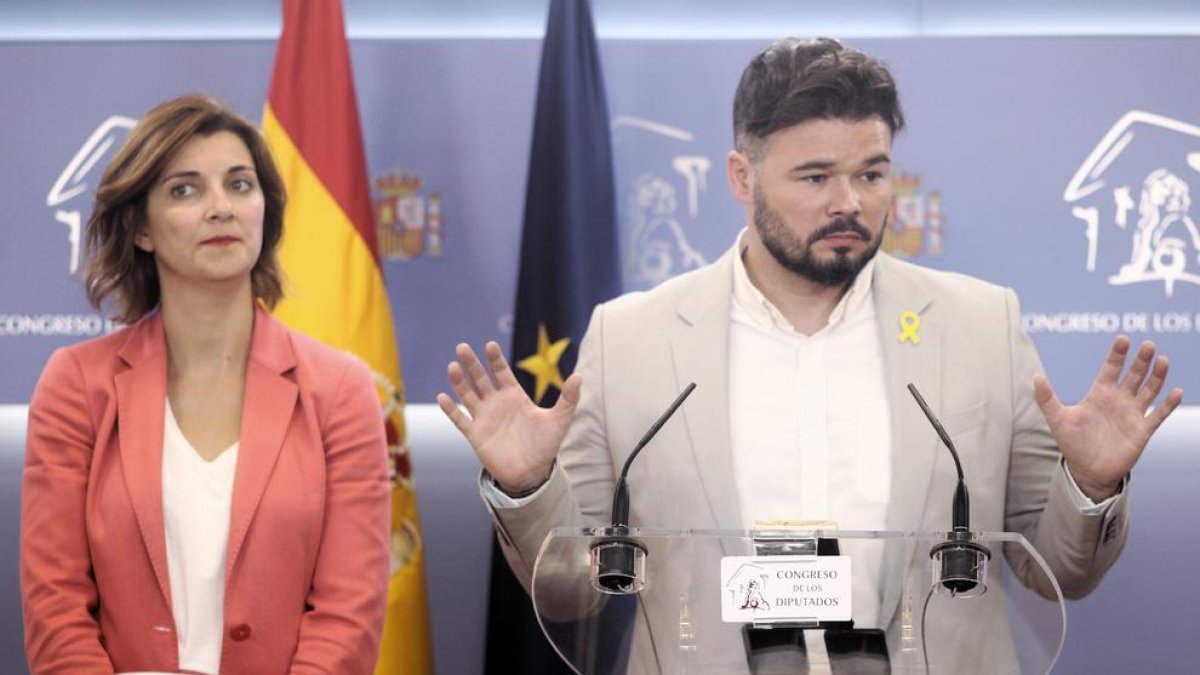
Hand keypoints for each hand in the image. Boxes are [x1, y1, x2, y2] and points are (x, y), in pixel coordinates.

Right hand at [436, 341, 580, 492]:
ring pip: (468, 395)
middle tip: (462, 347)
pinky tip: (442, 397)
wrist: (532, 473)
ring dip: (459, 381)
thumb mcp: (560, 420)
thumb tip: (580, 376)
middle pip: (481, 379)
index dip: (496, 359)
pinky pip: (460, 419)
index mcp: (514, 396)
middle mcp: (496, 403)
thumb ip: (568, 398)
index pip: (502, 372)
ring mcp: (484, 418)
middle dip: (472, 364)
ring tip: (453, 366)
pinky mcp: (475, 434)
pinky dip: (451, 409)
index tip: (490, 345)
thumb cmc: (545, 445)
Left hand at [1034, 335, 1182, 500]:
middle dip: (1141, 360)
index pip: (1110, 368)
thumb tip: (1035, 376)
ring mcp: (1132, 414)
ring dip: (1157, 376)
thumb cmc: (1072, 442)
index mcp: (1100, 393)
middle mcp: (1119, 400)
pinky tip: (1175, 391)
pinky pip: (1158, 415)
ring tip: (1162, 360)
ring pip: (1149, 390)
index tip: (1123, 339)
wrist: (1087, 470)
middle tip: (1148, 345)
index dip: (1117, 354)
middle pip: (1133, 375)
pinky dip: (1168, 404)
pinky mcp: (1142, 430)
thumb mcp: (1056, 419)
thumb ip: (1046, 398)